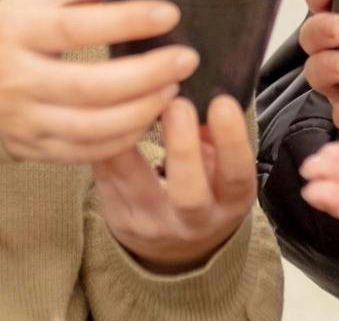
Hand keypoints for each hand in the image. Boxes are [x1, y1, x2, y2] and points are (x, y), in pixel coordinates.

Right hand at [0, 0, 195, 162]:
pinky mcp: (34, 150)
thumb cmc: (15, 29)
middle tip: (186, 59)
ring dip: (141, 111)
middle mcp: (18, 79)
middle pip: (87, 85)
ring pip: (90, 127)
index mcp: (17, 30)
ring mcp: (25, 120)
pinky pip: (85, 153)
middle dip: (145, 75)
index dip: (125, 21)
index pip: (75, 28)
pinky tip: (149, 119)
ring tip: (173, 90)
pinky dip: (123, 139)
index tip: (169, 14)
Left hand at [92, 95, 256, 272]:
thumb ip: (216, 137)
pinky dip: (103, 143)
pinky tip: (102, 114)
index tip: (222, 103)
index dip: (232, 141)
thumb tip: (203, 93)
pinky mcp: (119, 219)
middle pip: (188, 194)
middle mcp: (193, 222)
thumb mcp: (223, 169)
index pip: (236, 175)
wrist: (176, 247)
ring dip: (129, 138)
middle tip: (177, 104)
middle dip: (182, 148)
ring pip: (134, 184)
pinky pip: (107, 177)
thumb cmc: (207, 189)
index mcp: (229, 203)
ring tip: (128, 99)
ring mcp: (153, 224)